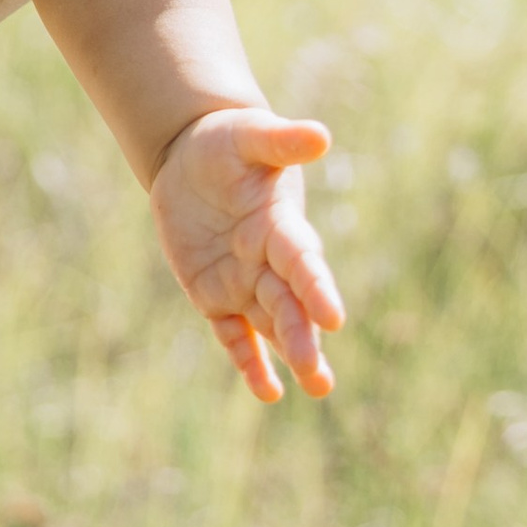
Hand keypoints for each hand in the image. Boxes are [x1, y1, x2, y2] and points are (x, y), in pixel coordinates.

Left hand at [149, 107, 342, 399]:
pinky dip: (250, 361)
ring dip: (292, 355)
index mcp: (280, 226)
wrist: (193, 157)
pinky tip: (268, 391)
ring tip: (318, 386)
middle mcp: (269, 261)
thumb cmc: (228, 141)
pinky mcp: (216, 296)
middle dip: (302, 337)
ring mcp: (244, 282)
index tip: (333, 318)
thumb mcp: (249, 135)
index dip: (315, 288)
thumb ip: (282, 141)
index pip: (301, 261)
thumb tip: (321, 136)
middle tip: (318, 375)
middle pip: (289, 305)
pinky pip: (234, 335)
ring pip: (271, 325)